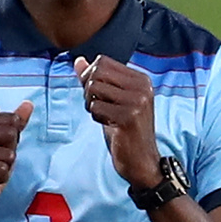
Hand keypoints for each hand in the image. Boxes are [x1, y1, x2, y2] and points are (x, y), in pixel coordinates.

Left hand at [73, 55, 162, 188]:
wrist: (141, 161)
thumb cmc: (125, 131)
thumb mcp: (111, 101)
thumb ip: (95, 80)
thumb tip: (78, 60)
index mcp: (141, 79)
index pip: (103, 61)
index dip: (90, 76)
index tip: (95, 94)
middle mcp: (142, 87)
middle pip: (97, 71)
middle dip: (88, 89)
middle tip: (96, 106)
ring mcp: (137, 101)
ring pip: (94, 88)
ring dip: (91, 103)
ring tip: (103, 116)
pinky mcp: (128, 116)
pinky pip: (95, 107)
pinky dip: (96, 117)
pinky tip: (109, 126)